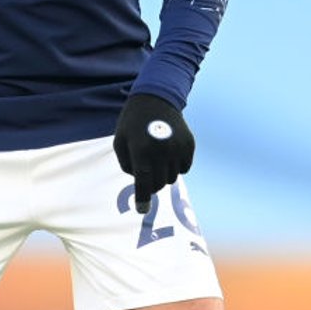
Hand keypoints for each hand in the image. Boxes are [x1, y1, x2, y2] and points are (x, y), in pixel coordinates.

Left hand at [113, 92, 194, 214]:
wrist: (156, 99)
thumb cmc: (132, 123)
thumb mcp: (120, 142)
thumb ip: (128, 166)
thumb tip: (143, 187)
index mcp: (142, 148)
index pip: (143, 180)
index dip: (142, 198)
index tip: (142, 210)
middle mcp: (162, 149)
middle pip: (159, 184)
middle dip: (151, 184)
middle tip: (146, 176)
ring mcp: (178, 147)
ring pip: (172, 178)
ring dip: (163, 175)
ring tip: (156, 159)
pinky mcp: (189, 145)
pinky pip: (184, 168)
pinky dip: (176, 166)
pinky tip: (168, 152)